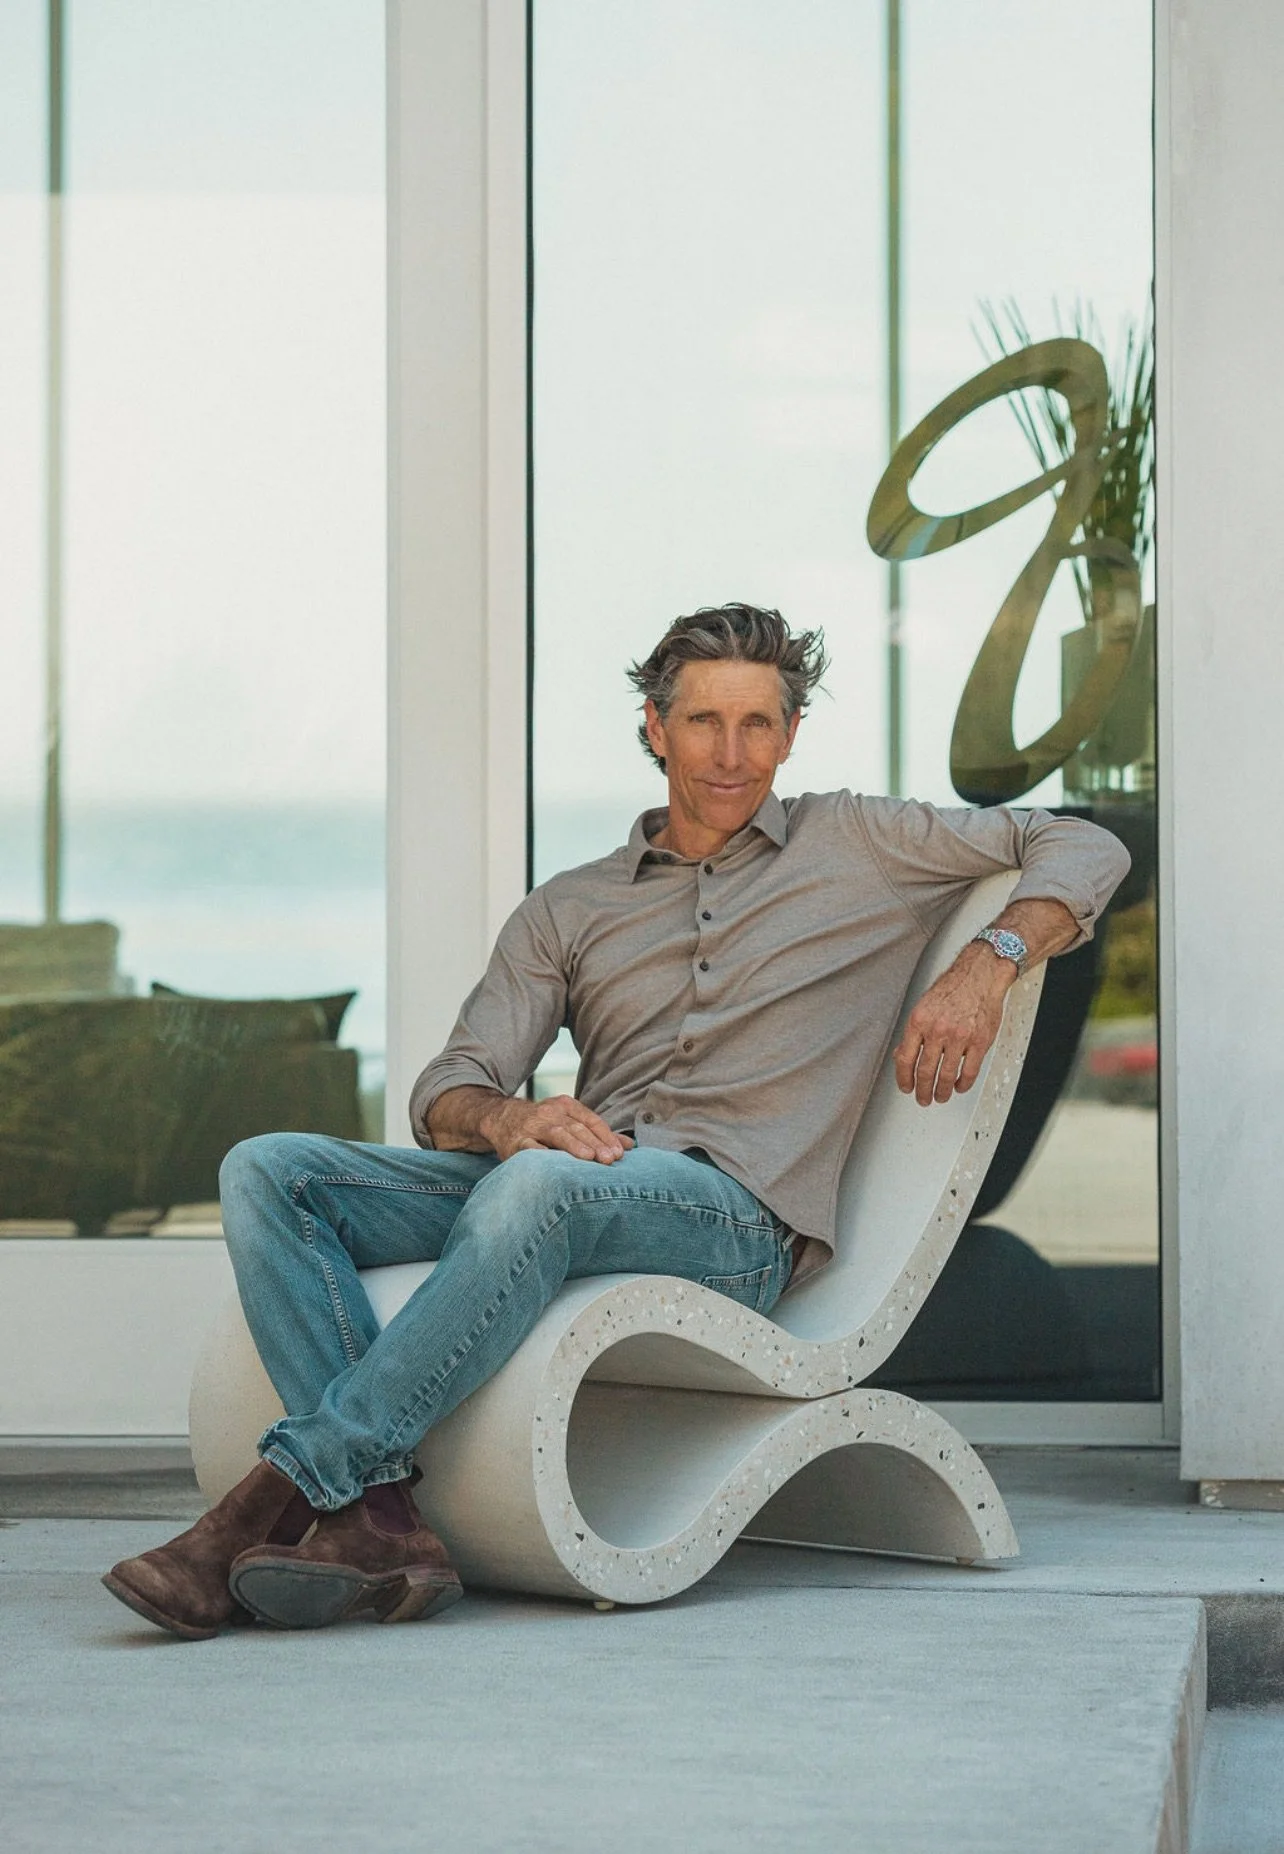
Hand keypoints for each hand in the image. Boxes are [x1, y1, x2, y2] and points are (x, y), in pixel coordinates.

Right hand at [482, 1094, 634, 1164]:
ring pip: (557, 1134)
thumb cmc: (542, 1124)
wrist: (500, 1118)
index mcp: (565, 1105)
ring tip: (589, 1158)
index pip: (591, 1120)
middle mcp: (550, 1112)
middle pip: (577, 1128)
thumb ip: (597, 1133)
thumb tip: (629, 1146)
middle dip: (595, 1144)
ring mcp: (532, 1126)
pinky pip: (531, 1149)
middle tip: (610, 1159)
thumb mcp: (568, 1121)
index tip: (620, 1153)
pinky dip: (544, 1156)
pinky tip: (555, 1165)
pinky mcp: (516, 1142)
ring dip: (574, 1146)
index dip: (606, 1136)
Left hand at [893, 944, 1015, 1106]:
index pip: (905, 1058)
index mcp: (919, 1020)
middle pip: (925, 1070)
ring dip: (942, 1091)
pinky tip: (959, 1086)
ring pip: (947, 1075)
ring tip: (940, 1096)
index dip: (903, 1078)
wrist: (979, 975)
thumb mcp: (924, 1006)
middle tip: (923, 1098)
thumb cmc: (953, 988)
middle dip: (922, 1090)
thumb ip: (914, 1032)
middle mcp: (938, 1029)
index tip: (906, 1087)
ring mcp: (960, 1037)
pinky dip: (963, 1084)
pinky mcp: (980, 1041)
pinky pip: (969, 1071)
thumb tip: (902, 1055)